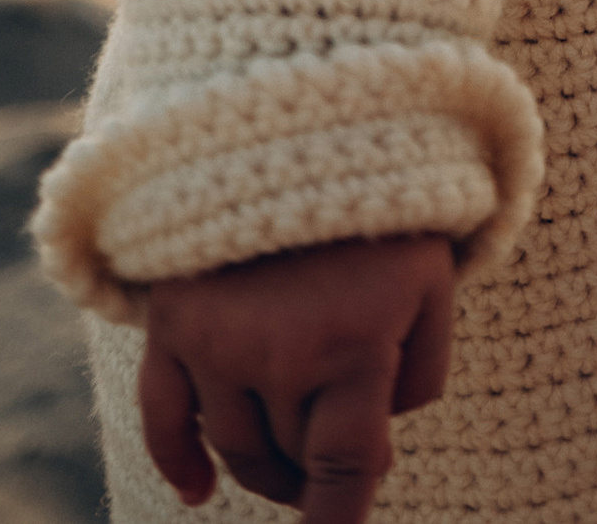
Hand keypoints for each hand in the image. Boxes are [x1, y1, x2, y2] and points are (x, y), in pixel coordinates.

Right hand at [138, 232, 456, 520]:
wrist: (308, 114)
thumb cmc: (388, 204)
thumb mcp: (434, 280)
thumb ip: (420, 374)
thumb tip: (377, 452)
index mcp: (352, 343)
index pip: (345, 470)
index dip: (340, 520)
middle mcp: (277, 352)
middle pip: (290, 460)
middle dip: (315, 469)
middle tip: (336, 457)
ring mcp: (216, 338)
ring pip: (235, 447)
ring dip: (263, 465)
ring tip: (291, 461)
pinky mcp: (173, 318)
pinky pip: (163, 415)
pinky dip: (177, 461)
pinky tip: (197, 491)